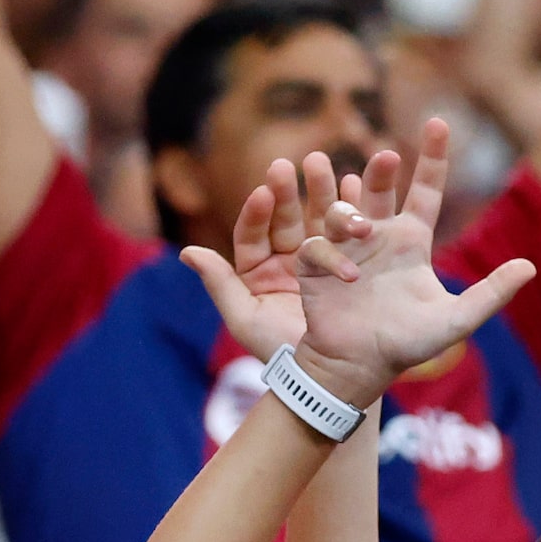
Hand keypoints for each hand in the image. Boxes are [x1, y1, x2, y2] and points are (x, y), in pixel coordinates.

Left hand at [182, 154, 344, 362]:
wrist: (328, 378)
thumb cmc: (281, 353)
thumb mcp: (244, 319)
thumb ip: (218, 283)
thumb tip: (185, 252)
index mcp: (256, 272)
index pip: (252, 233)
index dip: (258, 212)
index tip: (264, 191)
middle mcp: (285, 261)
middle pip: (284, 218)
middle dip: (288, 191)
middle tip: (288, 164)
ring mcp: (318, 260)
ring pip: (316, 218)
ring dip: (320, 190)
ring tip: (324, 163)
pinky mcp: (348, 263)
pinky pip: (347, 231)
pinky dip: (352, 207)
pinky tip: (355, 183)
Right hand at [289, 119, 537, 406]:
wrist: (360, 368)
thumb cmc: (408, 344)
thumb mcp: (456, 320)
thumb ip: (491, 293)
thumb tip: (531, 266)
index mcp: (412, 241)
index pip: (426, 189)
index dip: (433, 157)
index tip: (438, 122)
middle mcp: (378, 238)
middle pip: (381, 189)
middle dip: (382, 170)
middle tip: (388, 156)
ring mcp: (345, 249)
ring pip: (343, 210)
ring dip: (350, 211)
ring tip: (361, 229)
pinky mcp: (315, 267)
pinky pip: (318, 247)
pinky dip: (331, 256)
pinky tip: (347, 278)